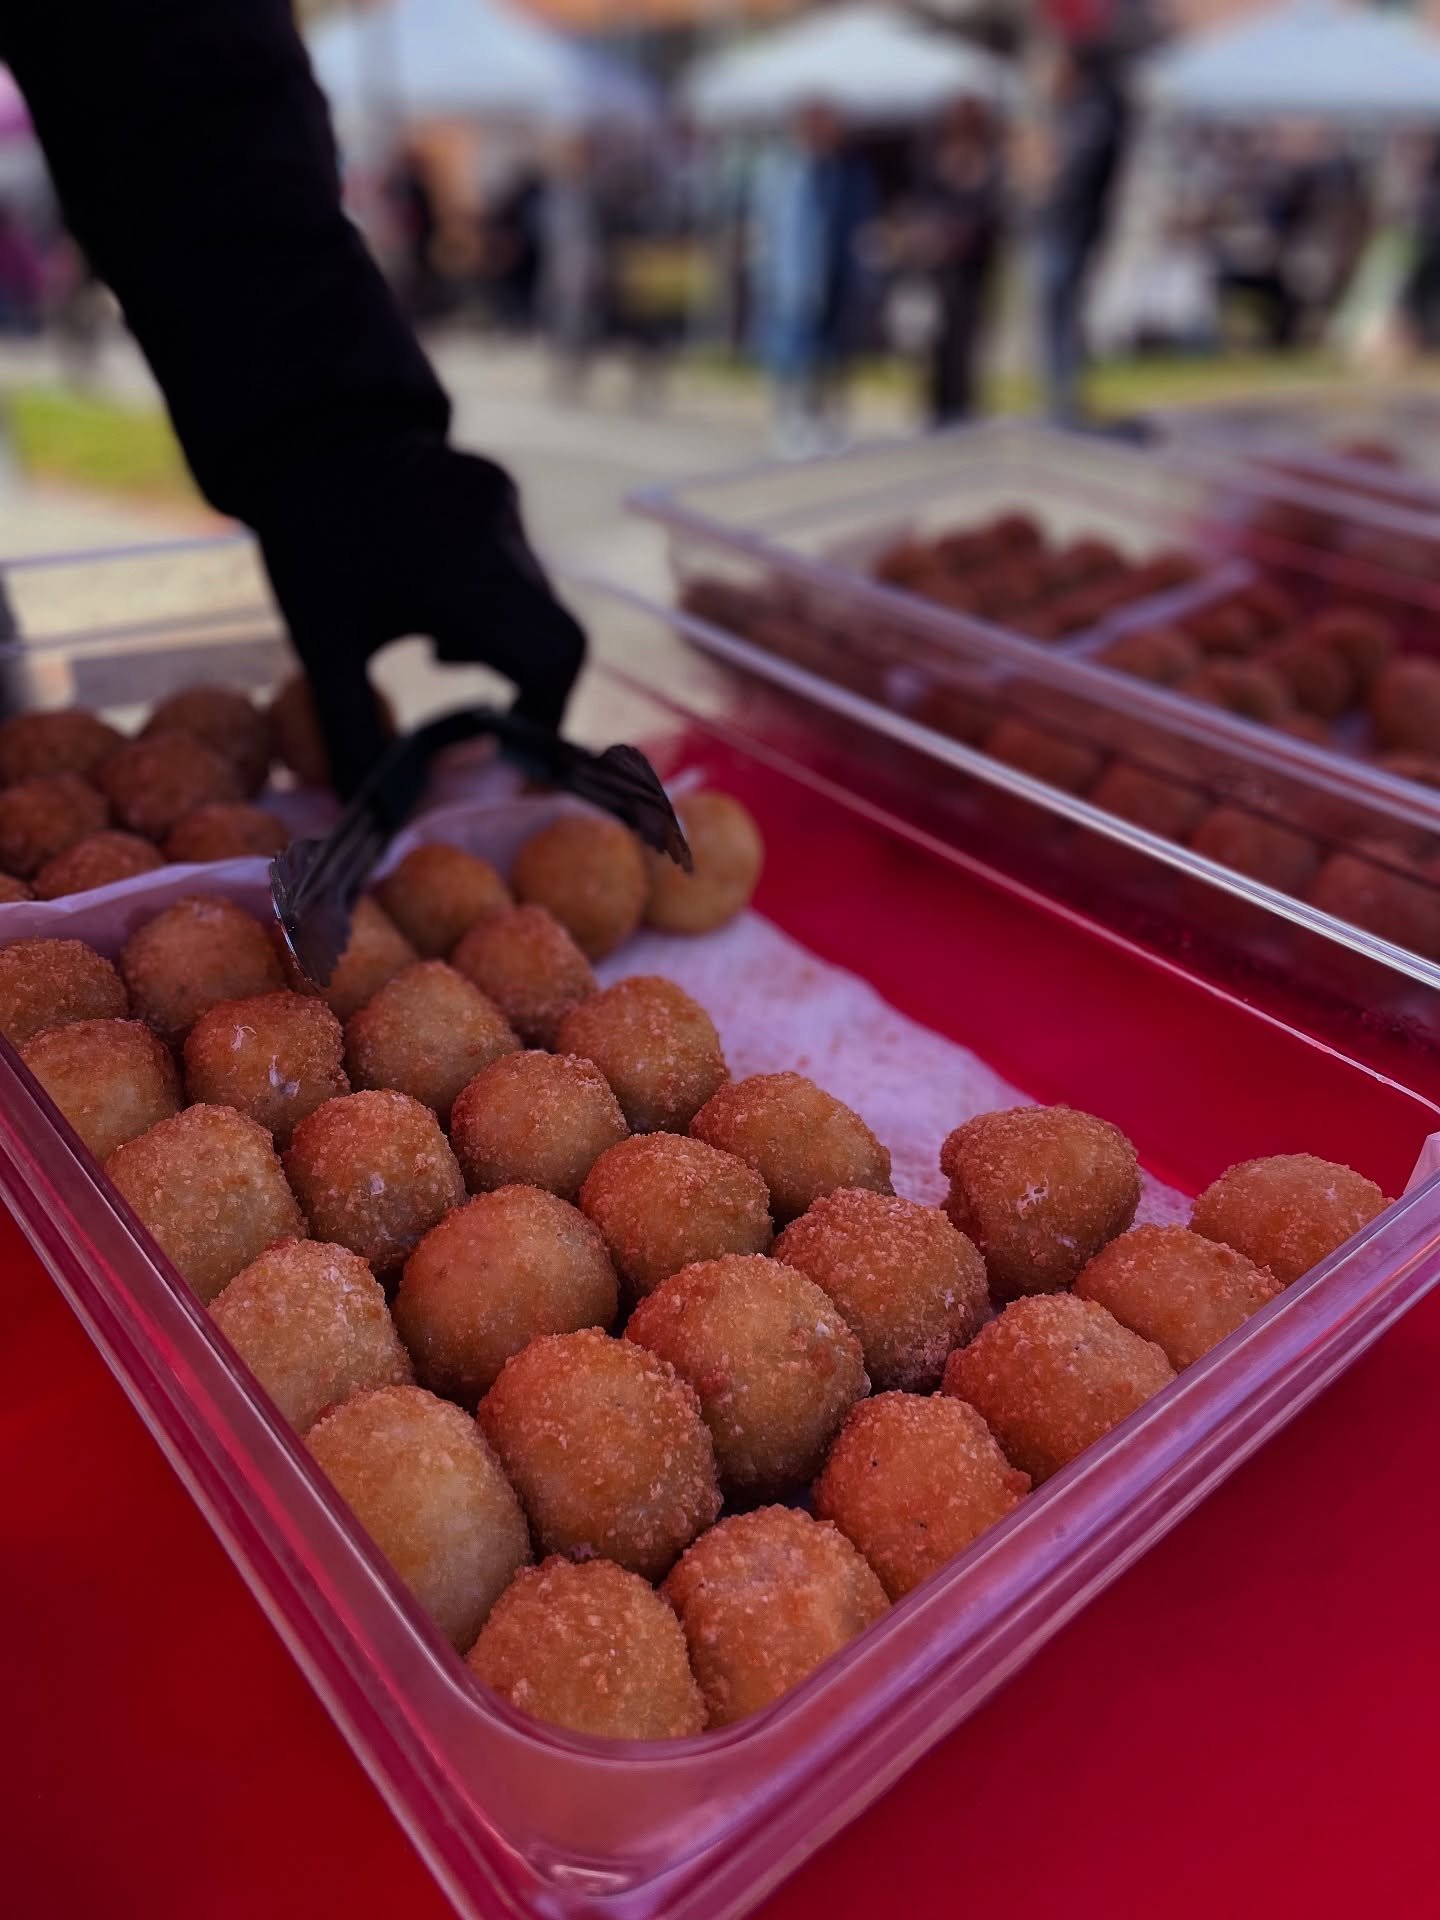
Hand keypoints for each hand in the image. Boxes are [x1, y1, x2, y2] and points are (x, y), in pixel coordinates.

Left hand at [257, 438, 584, 795]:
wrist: (303, 428)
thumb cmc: (308, 542)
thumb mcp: (321, 644)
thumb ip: (353, 731)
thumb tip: (371, 819)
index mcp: (462, 578)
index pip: (550, 662)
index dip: (545, 718)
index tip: (512, 752)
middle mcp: (501, 540)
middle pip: (561, 641)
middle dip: (536, 691)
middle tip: (490, 721)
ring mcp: (507, 510)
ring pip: (539, 604)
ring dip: (506, 645)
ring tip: (435, 648)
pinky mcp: (502, 494)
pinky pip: (520, 568)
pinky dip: (494, 605)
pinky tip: (436, 603)